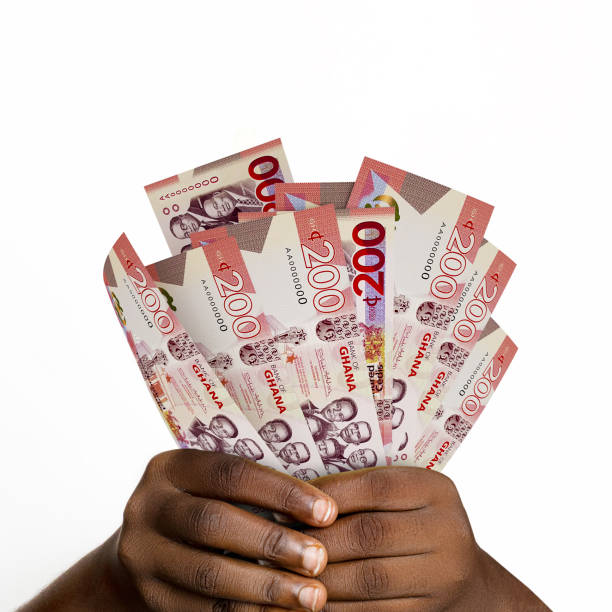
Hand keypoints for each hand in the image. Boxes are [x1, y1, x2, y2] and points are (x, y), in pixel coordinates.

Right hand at [22, 450, 338, 611]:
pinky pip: (201, 610)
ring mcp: (142, 554)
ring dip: (266, 587)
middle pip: (214, 522)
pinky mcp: (149, 596)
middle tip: (320, 559)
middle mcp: (147, 506)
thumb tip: (324, 507)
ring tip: (312, 597)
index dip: (281, 492)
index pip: (230, 473)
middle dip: (273, 542)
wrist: (148, 547)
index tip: (327, 511)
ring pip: (207, 574)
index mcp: (171, 467)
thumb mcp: (214, 486)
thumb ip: (253, 489)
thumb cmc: (204, 505)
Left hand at [303, 467, 548, 610]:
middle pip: (370, 533)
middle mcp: (447, 531)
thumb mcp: (403, 497)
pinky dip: (335, 609)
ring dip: (317, 579)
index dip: (327, 496)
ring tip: (281, 574)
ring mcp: (443, 577)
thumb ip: (362, 492)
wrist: (464, 579)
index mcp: (435, 490)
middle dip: (315, 540)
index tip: (287, 505)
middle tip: (276, 543)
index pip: (376, 486)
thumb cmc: (414, 525)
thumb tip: (295, 495)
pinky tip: (305, 603)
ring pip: (368, 579)